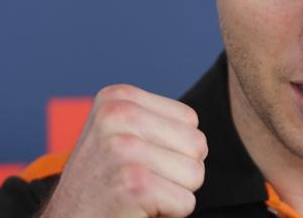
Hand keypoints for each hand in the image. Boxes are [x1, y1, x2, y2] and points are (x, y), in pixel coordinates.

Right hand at [41, 84, 206, 217]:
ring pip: (196, 174)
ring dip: (173, 194)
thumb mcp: (117, 135)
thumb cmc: (100, 185)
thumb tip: (201, 129)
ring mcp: (124, 148)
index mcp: (118, 97)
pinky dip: (168, 214)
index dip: (173, 150)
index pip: (189, 120)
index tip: (136, 163)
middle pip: (197, 144)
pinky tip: (135, 211)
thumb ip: (154, 120)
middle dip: (178, 172)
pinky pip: (185, 203)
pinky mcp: (134, 185)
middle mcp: (118, 115)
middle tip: (139, 184)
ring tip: (137, 196)